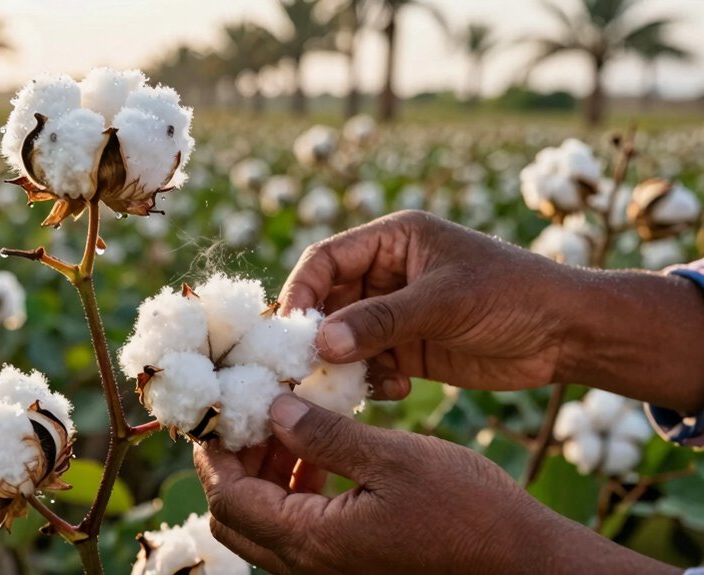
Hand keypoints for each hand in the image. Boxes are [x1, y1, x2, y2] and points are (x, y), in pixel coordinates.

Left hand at [195, 394, 678, 574]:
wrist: (522, 562)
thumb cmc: (468, 510)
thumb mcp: (393, 458)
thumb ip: (325, 436)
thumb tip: (273, 408)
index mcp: (312, 540)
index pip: (229, 496)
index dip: (216, 451)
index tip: (224, 406)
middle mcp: (309, 566)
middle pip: (235, 516)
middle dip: (235, 462)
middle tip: (255, 413)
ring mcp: (328, 571)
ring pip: (264, 525)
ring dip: (265, 475)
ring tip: (290, 425)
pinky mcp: (348, 567)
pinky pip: (296, 533)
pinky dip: (294, 492)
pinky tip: (321, 456)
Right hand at [281, 210, 577, 397]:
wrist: (567, 335)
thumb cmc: (512, 295)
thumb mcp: (444, 302)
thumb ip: (380, 321)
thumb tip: (319, 343)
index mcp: (393, 241)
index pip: (326, 260)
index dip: (301, 292)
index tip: (288, 330)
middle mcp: (387, 274)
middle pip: (329, 303)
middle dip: (318, 336)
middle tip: (305, 369)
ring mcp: (396, 314)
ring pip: (344, 339)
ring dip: (344, 364)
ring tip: (352, 385)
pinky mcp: (409, 349)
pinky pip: (369, 365)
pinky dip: (371, 380)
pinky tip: (396, 390)